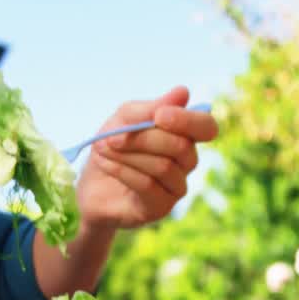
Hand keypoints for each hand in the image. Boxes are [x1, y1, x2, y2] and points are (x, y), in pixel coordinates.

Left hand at [77, 87, 218, 229]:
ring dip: (128, 154)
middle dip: (142, 138)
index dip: (187, 120)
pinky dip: (122, 170)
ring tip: (103, 148)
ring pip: (163, 166)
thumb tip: (183, 92)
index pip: (207, 128)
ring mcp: (177, 186)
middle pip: (181, 146)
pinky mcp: (162, 207)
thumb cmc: (113, 146)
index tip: (159, 115)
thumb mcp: (124, 119)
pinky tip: (105, 163)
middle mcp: (188, 161)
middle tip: (111, 137)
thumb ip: (150, 108)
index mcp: (185, 135)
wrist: (91, 184)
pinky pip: (148, 185)